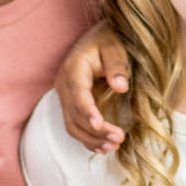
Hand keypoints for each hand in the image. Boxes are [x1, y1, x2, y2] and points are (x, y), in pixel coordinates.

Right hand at [55, 23, 130, 152]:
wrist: (97, 37)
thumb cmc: (108, 40)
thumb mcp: (115, 47)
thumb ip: (117, 66)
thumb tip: (121, 87)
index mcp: (74, 69)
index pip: (78, 94)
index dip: (87, 111)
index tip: (99, 125)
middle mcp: (64, 85)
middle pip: (74, 115)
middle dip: (95, 131)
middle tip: (119, 140)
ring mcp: (66, 96)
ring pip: (72, 125)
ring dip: (91, 139)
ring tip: (113, 147)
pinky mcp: (72, 104)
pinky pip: (75, 125)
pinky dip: (87, 139)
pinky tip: (102, 148)